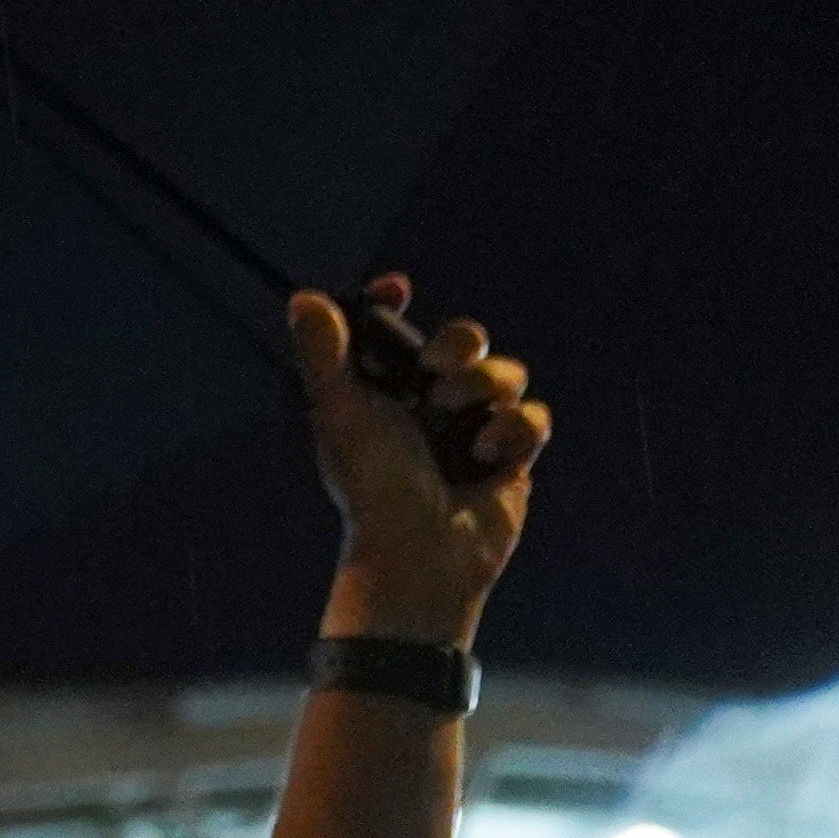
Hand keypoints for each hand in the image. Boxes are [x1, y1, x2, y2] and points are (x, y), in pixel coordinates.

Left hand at [289, 273, 544, 645]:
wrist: (420, 549)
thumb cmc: (371, 485)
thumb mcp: (341, 413)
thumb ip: (324, 355)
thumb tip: (303, 297)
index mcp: (383, 392)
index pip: (394, 331)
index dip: (393, 304)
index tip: (397, 288)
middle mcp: (429, 405)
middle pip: (465, 339)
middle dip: (458, 344)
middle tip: (434, 369)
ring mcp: (474, 428)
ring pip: (507, 372)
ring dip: (485, 386)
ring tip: (456, 418)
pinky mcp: (512, 456)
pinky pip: (535, 417)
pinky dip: (514, 430)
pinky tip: (485, 454)